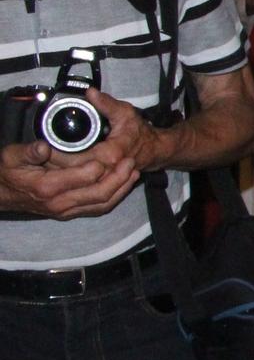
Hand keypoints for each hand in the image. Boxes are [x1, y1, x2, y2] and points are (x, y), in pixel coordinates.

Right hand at [0, 138, 133, 217]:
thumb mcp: (11, 157)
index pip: (85, 177)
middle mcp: (60, 203)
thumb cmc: (7, 172)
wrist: (1, 194)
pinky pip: (98, 208)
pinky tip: (124, 184)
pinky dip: (114, 197)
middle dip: (119, 177)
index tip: (114, 152)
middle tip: (131, 161)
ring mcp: (66, 210)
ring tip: (134, 171)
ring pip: (103, 204)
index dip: (103, 165)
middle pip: (100, 193)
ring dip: (122, 188)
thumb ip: (28, 152)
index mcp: (48, 187)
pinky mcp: (70, 213)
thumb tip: (42, 147)